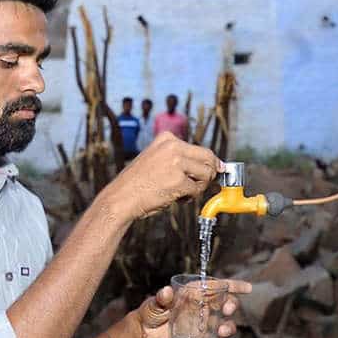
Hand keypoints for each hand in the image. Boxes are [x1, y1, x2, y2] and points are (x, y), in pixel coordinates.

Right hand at [104, 132, 224, 220]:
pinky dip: (189, 197)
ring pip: (206, 175)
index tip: (213, 171)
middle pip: (209, 159)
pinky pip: (197, 190)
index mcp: (167, 138)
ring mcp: (176, 162)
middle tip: (197, 185)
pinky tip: (174, 197)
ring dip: (198, 187)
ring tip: (180, 191)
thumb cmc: (138, 183)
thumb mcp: (159, 161)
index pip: (201, 149)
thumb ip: (183, 160)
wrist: (120, 198)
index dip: (209, 163)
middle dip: (208, 174)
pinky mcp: (178, 180)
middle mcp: (173, 146)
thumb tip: (218, 165)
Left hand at [134, 279, 253, 337]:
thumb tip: (166, 292)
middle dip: (232, 307)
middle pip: (226, 305)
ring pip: (225, 324)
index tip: (248, 288)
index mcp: (195, 294)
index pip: (218, 287)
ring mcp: (203, 323)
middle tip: (227, 312)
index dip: (234, 286)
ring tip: (221, 333)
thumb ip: (161, 299)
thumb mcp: (154, 304)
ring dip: (229, 328)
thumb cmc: (149, 312)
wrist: (144, 332)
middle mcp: (203, 307)